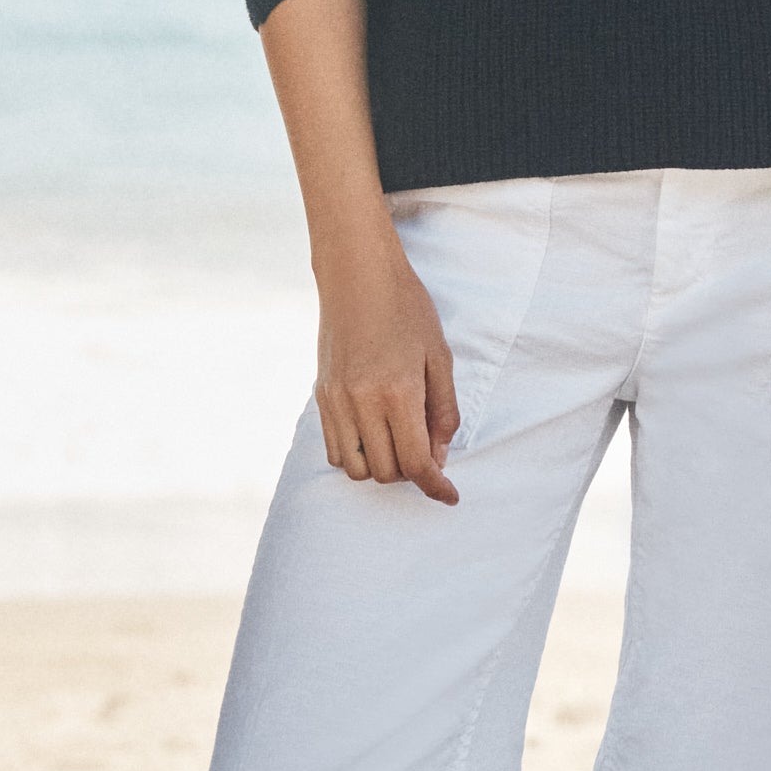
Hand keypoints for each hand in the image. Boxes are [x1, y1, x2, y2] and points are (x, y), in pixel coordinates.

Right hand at [311, 221, 462, 503]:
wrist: (357, 274)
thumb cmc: (405, 308)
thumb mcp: (438, 356)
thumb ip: (443, 410)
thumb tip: (440, 455)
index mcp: (397, 391)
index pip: (416, 462)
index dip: (436, 486)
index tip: (449, 496)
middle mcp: (362, 402)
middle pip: (386, 471)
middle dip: (412, 474)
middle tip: (428, 452)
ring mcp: (336, 401)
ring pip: (356, 468)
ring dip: (382, 469)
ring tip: (399, 444)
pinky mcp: (320, 396)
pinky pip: (334, 449)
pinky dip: (356, 456)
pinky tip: (374, 436)